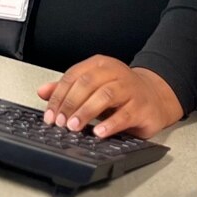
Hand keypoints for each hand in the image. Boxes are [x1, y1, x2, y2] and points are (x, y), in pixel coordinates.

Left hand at [36, 56, 183, 138]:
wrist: (155, 97)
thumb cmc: (120, 93)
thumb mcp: (92, 88)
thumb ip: (68, 89)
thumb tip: (42, 92)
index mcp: (100, 65)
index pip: (73, 76)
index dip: (58, 96)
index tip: (50, 114)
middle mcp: (115, 72)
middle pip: (88, 83)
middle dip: (71, 104)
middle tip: (60, 122)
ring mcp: (130, 88)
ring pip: (106, 95)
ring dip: (87, 112)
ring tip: (74, 126)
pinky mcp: (142, 106)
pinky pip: (125, 114)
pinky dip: (110, 124)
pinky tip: (99, 132)